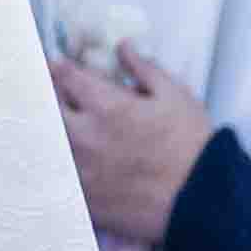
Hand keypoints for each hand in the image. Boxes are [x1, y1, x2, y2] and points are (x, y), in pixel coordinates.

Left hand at [51, 43, 214, 244]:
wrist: (203, 203)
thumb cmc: (193, 147)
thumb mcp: (176, 97)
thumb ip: (144, 68)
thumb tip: (123, 47)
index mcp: (107, 108)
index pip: (65, 76)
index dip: (58, 67)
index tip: (57, 65)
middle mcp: (85, 137)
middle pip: (47, 107)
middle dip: (51, 97)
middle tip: (60, 95)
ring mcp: (80, 170)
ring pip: (48, 141)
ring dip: (55, 129)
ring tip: (70, 128)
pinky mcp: (82, 198)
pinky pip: (59, 173)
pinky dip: (61, 162)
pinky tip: (76, 159)